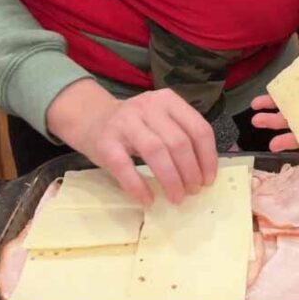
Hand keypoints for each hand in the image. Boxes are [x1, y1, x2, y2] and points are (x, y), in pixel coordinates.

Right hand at [46, 79, 217, 205]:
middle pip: (179, 142)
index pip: (198, 129)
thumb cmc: (135, 127)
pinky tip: (148, 199)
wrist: (90, 119)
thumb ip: (182, 136)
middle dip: (190, 172)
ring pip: (156, 152)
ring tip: (177, 197)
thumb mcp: (161, 121)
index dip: (207, 158)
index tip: (208, 180)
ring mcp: (124, 123)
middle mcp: (147, 107)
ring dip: (171, 180)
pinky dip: (138, 186)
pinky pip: (125, 167)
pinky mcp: (105, 142)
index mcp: (168, 100)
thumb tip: (206, 174)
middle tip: (193, 191)